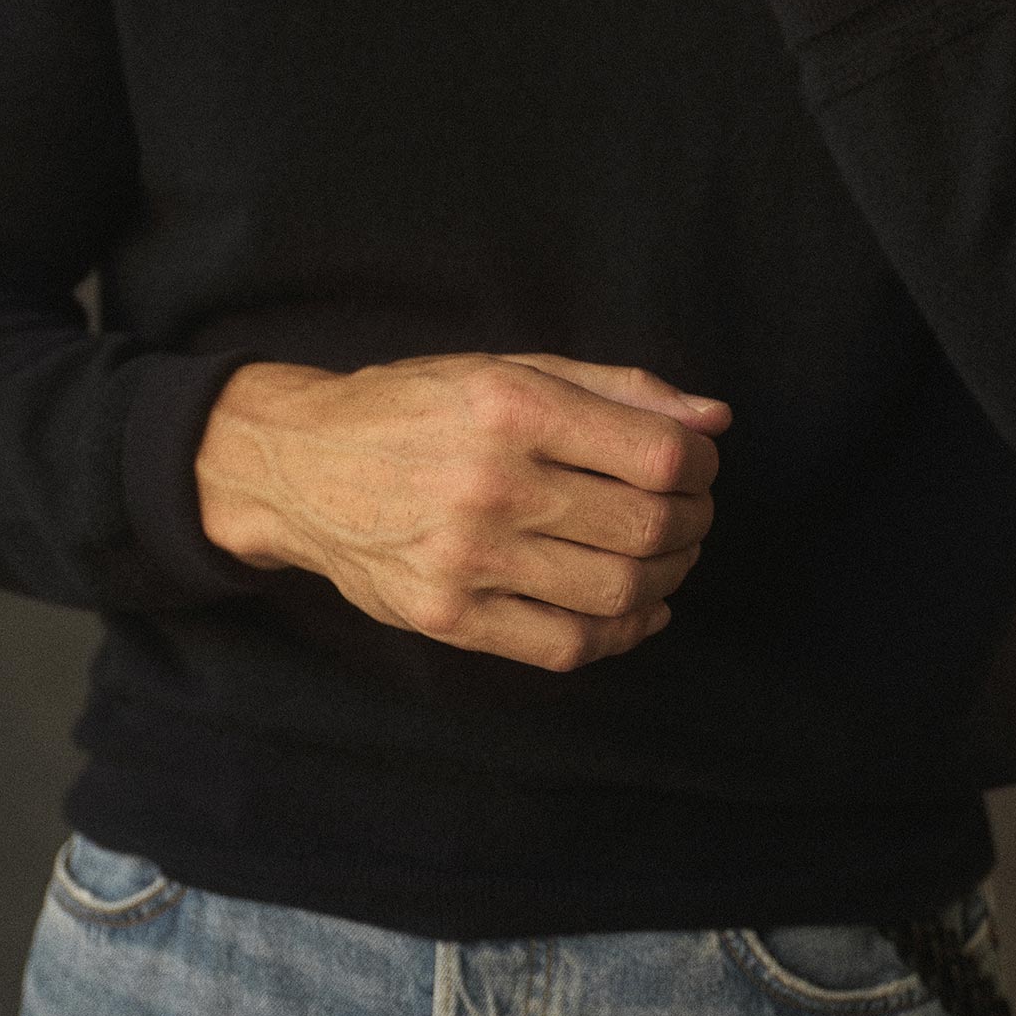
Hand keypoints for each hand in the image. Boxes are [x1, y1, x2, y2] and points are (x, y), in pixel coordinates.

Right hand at [195, 351, 727, 671]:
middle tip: (688, 513)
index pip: (657, 456)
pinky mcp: (446, 617)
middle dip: (692, 522)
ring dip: (667, 578)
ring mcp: (466, 559)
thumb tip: (715, 421)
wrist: (300, 464)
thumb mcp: (510, 369)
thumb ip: (617, 390)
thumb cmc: (416, 407)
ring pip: (617, 593)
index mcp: (511, 407)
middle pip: (646, 528)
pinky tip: (634, 610)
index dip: (701, 467)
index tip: (696, 466)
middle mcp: (489, 483)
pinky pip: (566, 647)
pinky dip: (621, 634)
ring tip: (665, 556)